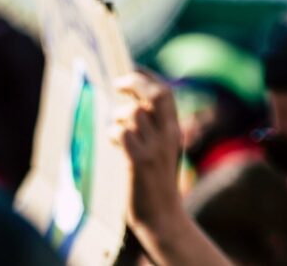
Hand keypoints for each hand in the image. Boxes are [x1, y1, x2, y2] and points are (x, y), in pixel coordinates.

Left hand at [111, 71, 183, 230]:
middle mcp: (168, 135)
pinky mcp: (139, 162)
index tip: (133, 69)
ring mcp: (155, 148)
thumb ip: (153, 130)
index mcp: (174, 130)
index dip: (148, 76)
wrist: (163, 217)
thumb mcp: (163, 152)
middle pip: (156, 94)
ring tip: (114, 127)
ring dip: (118, 115)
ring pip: (134, 113)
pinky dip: (113, 133)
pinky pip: (123, 134)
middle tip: (118, 83)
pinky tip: (113, 142)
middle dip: (135, 82)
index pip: (166, 92)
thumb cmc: (157, 184)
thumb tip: (132, 108)